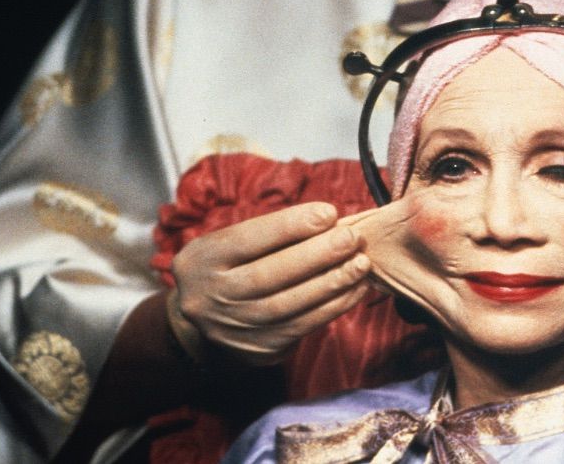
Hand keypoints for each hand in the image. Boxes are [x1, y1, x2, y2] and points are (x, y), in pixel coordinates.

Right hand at [167, 202, 371, 365]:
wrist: (205, 320)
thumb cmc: (231, 266)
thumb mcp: (232, 242)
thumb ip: (272, 234)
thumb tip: (329, 222)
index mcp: (203, 259)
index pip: (248, 239)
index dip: (290, 226)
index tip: (328, 213)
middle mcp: (213, 296)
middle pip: (268, 275)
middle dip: (316, 255)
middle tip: (352, 238)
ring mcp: (235, 327)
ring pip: (288, 305)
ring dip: (331, 283)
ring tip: (361, 263)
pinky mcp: (259, 350)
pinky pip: (302, 327)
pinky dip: (334, 307)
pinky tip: (355, 289)